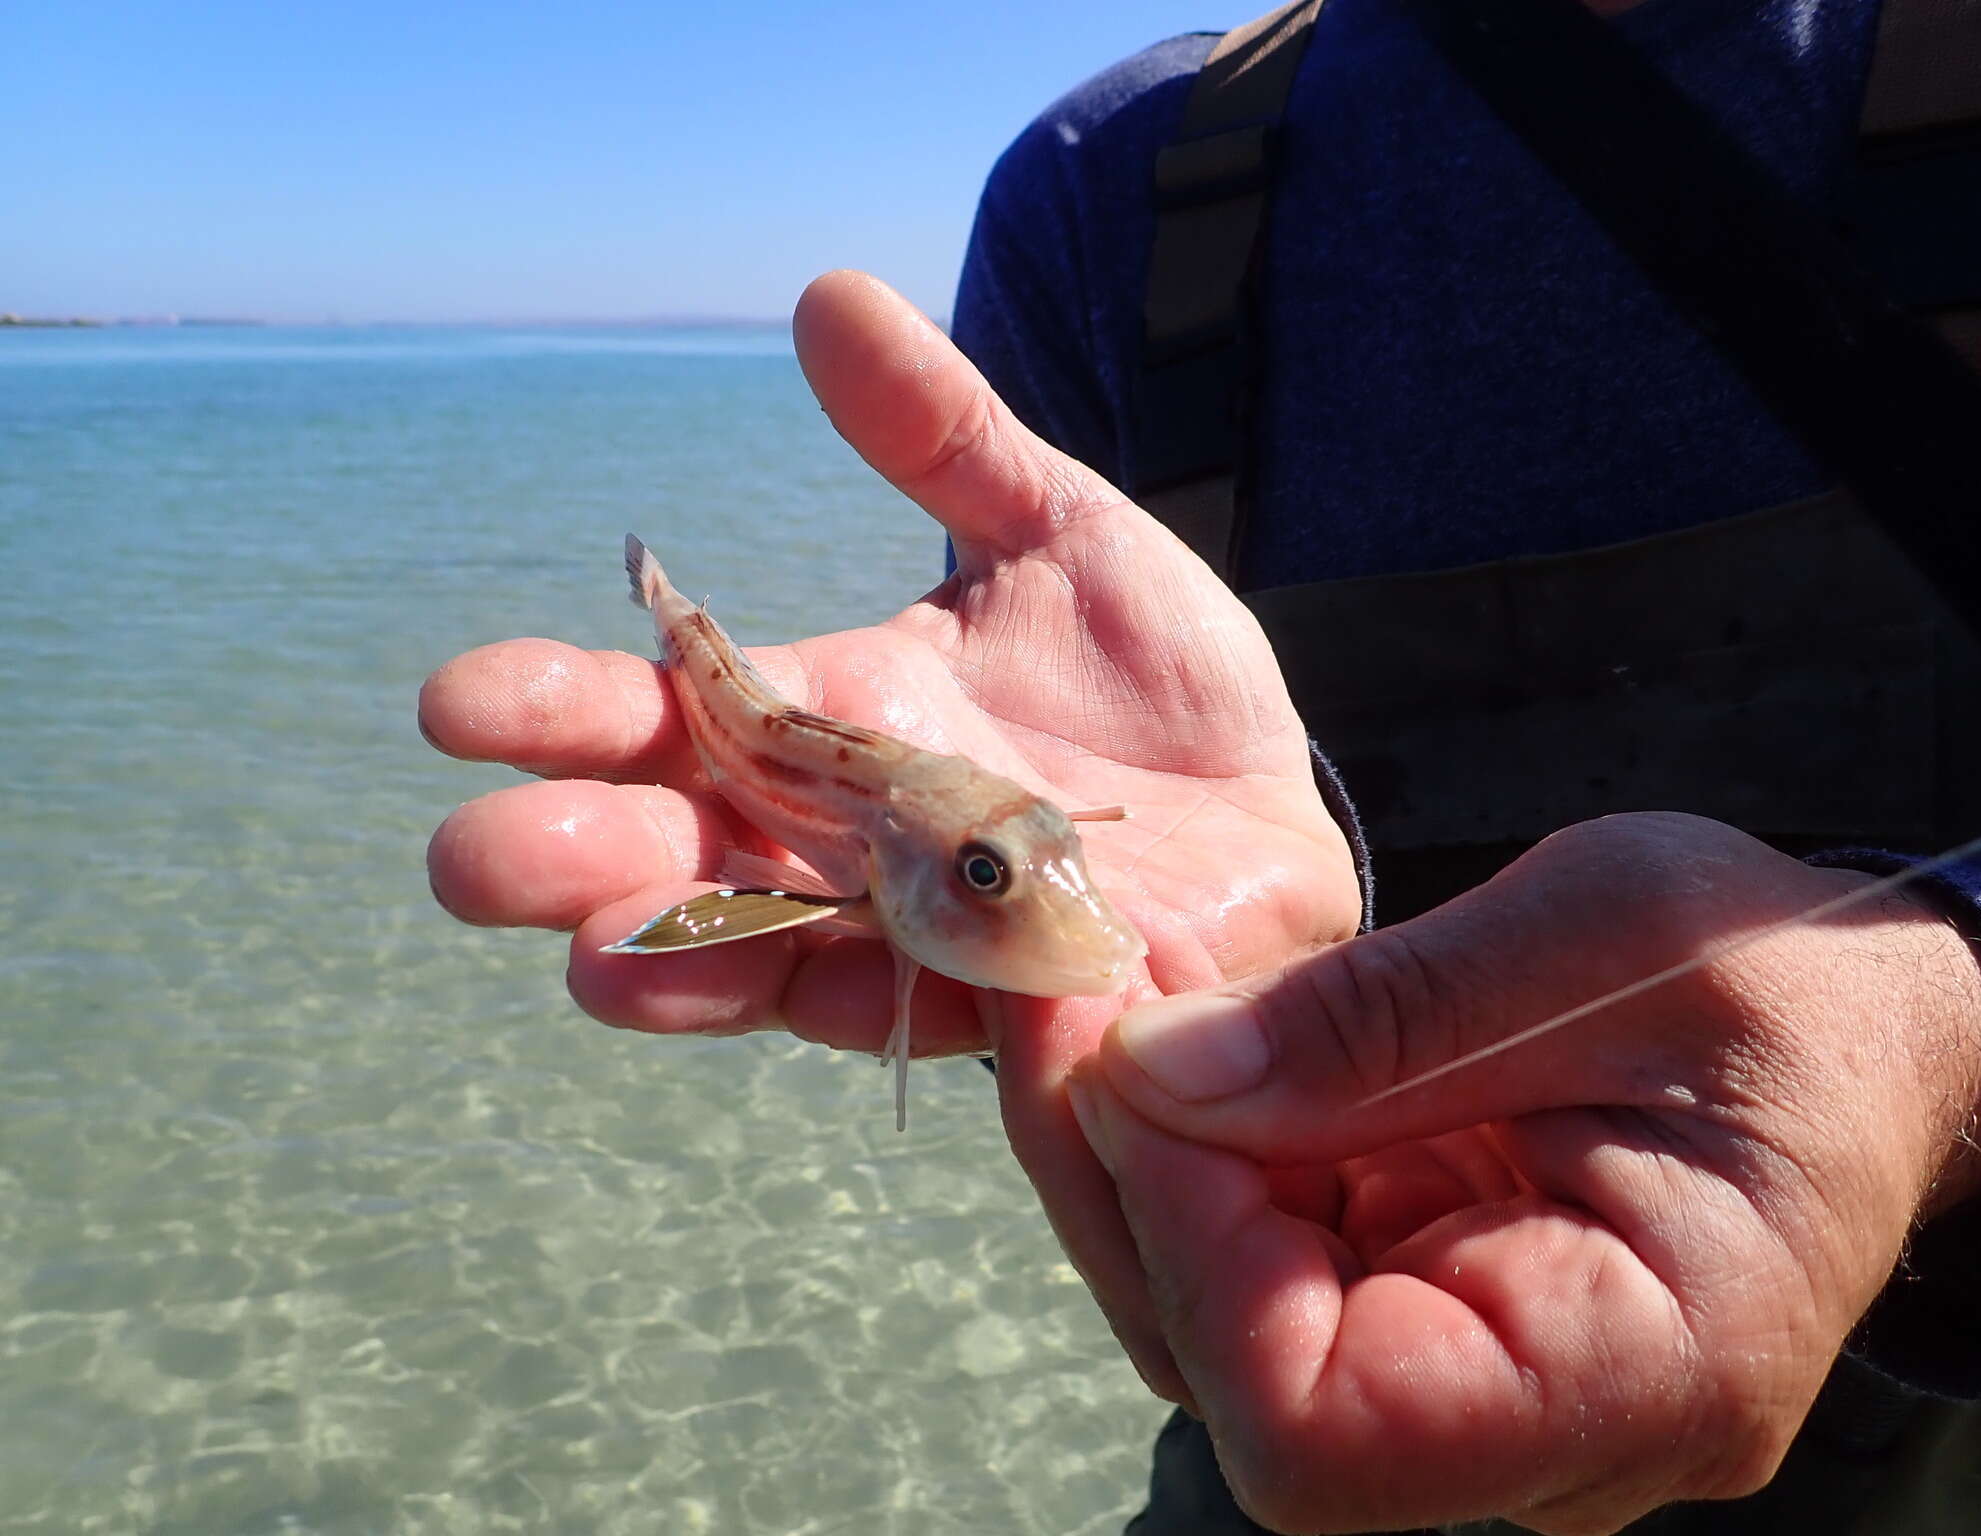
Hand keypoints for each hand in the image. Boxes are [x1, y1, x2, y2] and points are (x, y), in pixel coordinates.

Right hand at [420, 270, 1360, 1371]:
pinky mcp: (1000, 996)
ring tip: (583, 954)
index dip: (563, 710)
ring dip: (671, 950)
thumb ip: (948, 438)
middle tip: (469, 862)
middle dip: (573, 856)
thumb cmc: (1161, 688)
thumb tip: (827, 293)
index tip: (455, 701)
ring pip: (760, 944)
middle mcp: (844, 835)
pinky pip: (901, 1007)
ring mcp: (913, 925)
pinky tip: (763, 989)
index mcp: (836, 720)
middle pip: (679, 846)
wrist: (1274, 816)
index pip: (673, 714)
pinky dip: (832, 997)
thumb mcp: (1064, 536)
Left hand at [1066, 812, 1980, 1534]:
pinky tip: (1224, 1055)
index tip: (1144, 1065)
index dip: (1189, 1251)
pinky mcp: (1450, 1336)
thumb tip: (1147, 1074)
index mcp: (1645, 1369)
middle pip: (1247, 1384)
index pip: (1310, 1427)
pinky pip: (1285, 1279)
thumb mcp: (1595, 930)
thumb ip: (1373, 1013)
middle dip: (1151, 1192)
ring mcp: (1496, 1401)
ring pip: (1240, 1337)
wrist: (1863, 1028)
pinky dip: (1229, 1166)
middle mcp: (1559, 1440)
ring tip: (1158, 1012)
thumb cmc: (1777, 975)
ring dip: (1173, 1172)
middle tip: (1103, 1011)